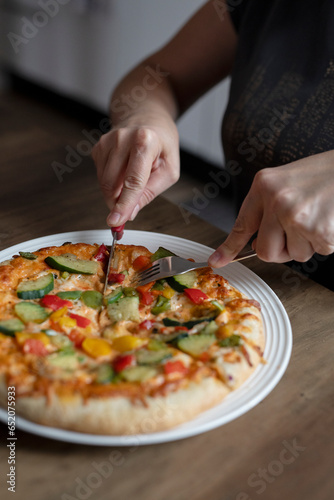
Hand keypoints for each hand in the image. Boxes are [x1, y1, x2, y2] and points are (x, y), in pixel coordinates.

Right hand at [92, 119, 179, 225]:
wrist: (148, 118)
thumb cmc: (162, 143)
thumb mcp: (168, 170)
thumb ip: (149, 192)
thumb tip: (130, 213)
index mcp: (145, 141)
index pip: (133, 181)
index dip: (123, 205)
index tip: (115, 221)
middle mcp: (123, 138)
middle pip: (113, 184)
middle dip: (118, 203)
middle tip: (127, 209)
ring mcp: (107, 141)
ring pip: (103, 182)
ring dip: (115, 193)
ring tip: (132, 181)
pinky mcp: (98, 146)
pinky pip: (100, 175)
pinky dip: (111, 182)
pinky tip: (123, 172)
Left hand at [208, 151, 333, 266]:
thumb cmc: (324, 174)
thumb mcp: (286, 181)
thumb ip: (267, 208)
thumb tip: (256, 244)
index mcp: (264, 185)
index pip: (242, 224)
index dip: (229, 247)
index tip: (217, 261)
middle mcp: (277, 201)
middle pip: (266, 251)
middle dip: (281, 250)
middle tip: (297, 231)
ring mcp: (297, 217)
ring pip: (295, 254)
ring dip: (308, 243)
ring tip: (319, 216)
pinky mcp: (319, 231)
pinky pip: (318, 252)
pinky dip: (326, 241)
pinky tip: (330, 219)